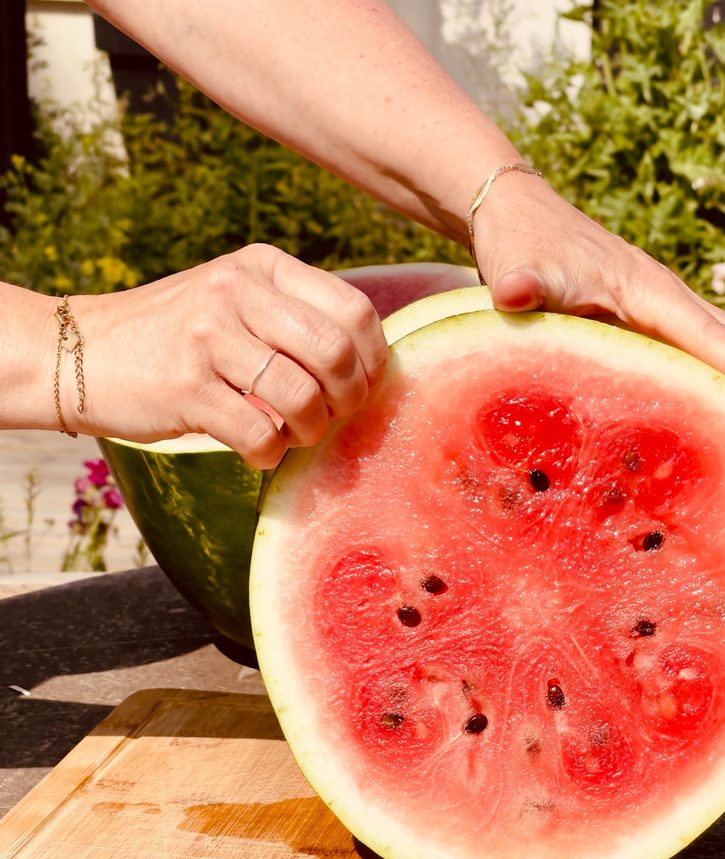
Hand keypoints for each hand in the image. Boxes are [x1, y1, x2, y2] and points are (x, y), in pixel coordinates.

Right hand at [69, 244, 388, 467]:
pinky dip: (269, 453)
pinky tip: (259, 449)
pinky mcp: (184, 386)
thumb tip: (372, 367)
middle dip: (349, 399)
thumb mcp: (237, 301)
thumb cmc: (179, 337)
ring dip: (311, 431)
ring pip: (303, 397)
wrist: (77, 352)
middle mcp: (237, 291)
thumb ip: (297, 318)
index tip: (362, 386)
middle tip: (333, 417)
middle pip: (336, 354)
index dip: (373, 360)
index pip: (355, 311)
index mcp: (263, 267)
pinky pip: (259, 434)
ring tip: (293, 434)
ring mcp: (208, 336)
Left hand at [472, 174, 724, 446]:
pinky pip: (703, 358)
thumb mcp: (520, 265)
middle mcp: (668, 301)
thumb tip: (514, 291)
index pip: (710, 341)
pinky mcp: (649, 323)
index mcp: (650, 293)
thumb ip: (523, 281)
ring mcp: (662, 312)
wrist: (519, 212)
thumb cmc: (522, 242)